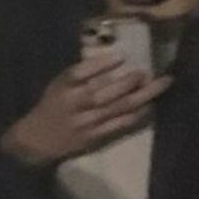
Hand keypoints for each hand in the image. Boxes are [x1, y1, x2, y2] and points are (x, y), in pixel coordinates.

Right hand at [0, 51, 170, 166]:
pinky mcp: (92, 138)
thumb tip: (115, 60)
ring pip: (117, 108)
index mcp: (65, 88)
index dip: (103, 64)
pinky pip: (117, 125)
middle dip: (131, 81)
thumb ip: (82, 73)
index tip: (122, 56)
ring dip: (141, 96)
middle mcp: (75, 105)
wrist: (36, 142)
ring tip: (161, 84)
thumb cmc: (52, 106)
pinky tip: (148, 106)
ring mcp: (85, 124)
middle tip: (150, 72)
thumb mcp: (59, 84)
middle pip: (106, 92)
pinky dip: (134, 115)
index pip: (83, 72)